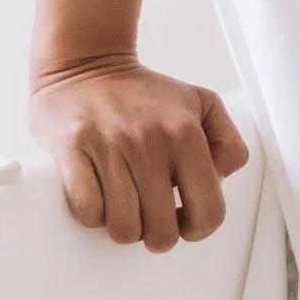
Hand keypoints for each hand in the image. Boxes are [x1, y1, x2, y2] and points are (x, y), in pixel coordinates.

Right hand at [31, 58, 251, 250]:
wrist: (86, 64)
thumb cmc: (145, 94)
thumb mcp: (203, 104)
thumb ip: (228, 145)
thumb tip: (217, 183)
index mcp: (187, 134)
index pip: (209, 212)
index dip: (198, 230)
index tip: (184, 223)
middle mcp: (150, 141)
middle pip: (161, 232)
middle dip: (156, 235)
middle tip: (149, 217)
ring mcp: (109, 145)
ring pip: (122, 228)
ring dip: (123, 226)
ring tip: (123, 204)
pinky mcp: (71, 147)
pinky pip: (86, 210)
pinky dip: (92, 213)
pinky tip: (98, 193)